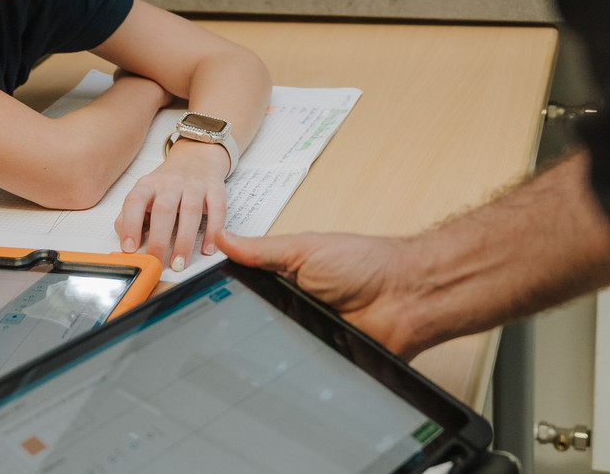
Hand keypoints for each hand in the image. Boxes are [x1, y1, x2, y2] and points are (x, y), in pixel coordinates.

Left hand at [114, 139, 227, 271]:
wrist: (197, 158)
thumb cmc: (167, 185)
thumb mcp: (144, 194)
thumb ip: (130, 217)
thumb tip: (127, 245)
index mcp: (148, 184)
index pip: (135, 202)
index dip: (130, 225)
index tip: (130, 249)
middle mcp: (170, 183)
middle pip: (164, 210)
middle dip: (159, 240)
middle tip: (156, 262)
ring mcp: (195, 185)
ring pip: (190, 212)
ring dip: (185, 241)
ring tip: (179, 263)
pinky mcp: (215, 189)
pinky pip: (217, 210)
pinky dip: (213, 231)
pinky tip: (208, 249)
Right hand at [218, 231, 433, 356]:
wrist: (405, 296)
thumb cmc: (364, 264)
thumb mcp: (304, 249)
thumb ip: (262, 251)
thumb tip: (223, 238)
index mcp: (287, 279)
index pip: (246, 291)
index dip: (227, 295)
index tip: (204, 298)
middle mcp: (295, 308)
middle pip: (254, 323)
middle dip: (243, 325)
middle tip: (233, 323)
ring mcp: (309, 335)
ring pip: (273, 350)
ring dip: (269, 347)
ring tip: (266, 340)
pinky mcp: (323, 360)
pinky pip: (298, 371)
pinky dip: (293, 368)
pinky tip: (287, 362)